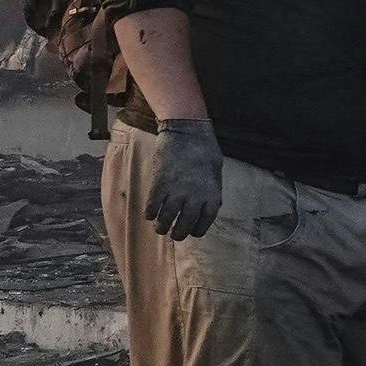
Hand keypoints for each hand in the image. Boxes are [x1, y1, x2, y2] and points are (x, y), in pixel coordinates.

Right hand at [145, 118, 224, 238]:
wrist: (187, 131)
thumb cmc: (204, 148)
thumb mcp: (216, 171)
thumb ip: (211, 190)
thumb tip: (206, 205)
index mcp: (212, 195)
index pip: (204, 223)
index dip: (197, 230)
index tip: (193, 232)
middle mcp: (194, 198)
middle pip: (184, 226)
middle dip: (178, 233)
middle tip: (174, 234)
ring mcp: (176, 192)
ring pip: (165, 220)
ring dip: (161, 227)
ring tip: (160, 227)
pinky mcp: (159, 185)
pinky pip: (152, 207)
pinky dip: (150, 213)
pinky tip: (150, 214)